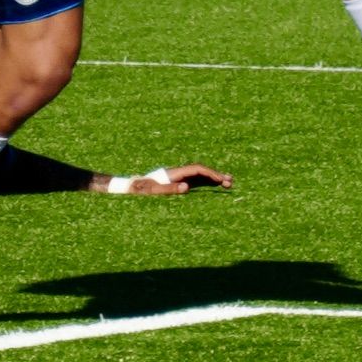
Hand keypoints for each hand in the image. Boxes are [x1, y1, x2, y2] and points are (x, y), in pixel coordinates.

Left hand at [109, 165, 231, 196]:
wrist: (130, 188)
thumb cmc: (140, 191)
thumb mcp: (153, 192)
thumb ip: (170, 189)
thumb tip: (187, 187)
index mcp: (174, 173)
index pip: (196, 169)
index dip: (209, 173)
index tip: (220, 180)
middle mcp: (178, 174)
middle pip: (200, 172)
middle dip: (216, 175)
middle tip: (231, 181)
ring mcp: (178, 179)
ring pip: (199, 177)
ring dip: (213, 179)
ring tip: (228, 183)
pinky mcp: (176, 184)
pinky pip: (194, 183)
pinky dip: (205, 184)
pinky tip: (214, 188)